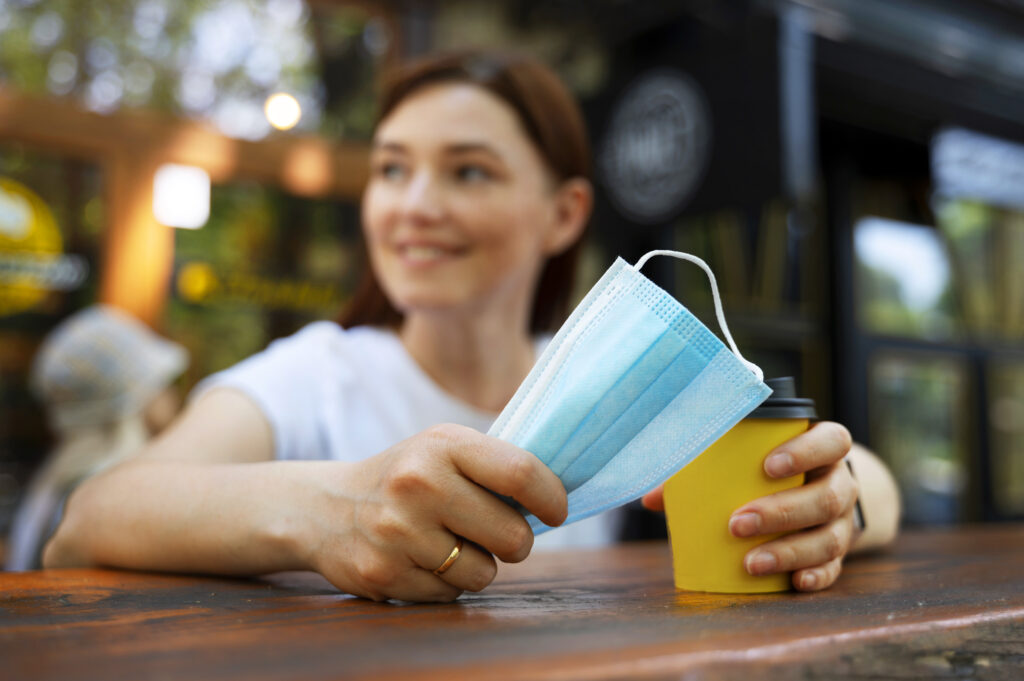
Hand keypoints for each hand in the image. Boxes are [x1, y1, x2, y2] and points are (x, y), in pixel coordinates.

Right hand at [304, 424, 566, 602]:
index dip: (551, 498)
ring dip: (476, 564)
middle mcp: (419, 485)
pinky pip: (450, 594)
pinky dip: (445, 583)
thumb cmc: (407, 477)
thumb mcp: (443, 449)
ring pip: (484, 573)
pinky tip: (421, 559)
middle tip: (498, 532)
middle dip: (516, 541)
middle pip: (512, 535)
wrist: (326, 508)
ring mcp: (398, 532)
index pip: (520, 473)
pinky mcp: (383, 574)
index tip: (556, 511)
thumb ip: (494, 466)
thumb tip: (557, 498)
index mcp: (442, 445)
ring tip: (448, 543)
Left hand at [642, 421, 857, 591]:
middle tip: (737, 523)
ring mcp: (843, 522)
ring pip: (830, 537)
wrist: (817, 493)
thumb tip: (648, 498)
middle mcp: (840, 484)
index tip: (768, 466)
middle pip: (826, 497)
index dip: (805, 451)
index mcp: (822, 450)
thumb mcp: (744, 461)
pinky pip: (835, 568)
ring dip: (790, 551)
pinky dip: (816, 576)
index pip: (831, 441)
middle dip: (782, 512)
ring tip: (751, 562)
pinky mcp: (840, 554)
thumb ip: (700, 469)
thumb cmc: (767, 472)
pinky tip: (795, 582)